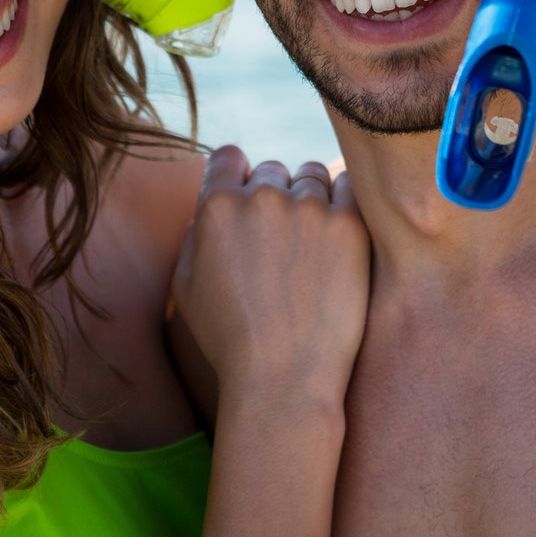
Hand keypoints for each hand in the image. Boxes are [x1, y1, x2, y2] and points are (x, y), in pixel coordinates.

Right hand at [171, 148, 370, 413]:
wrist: (284, 379)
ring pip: (311, 176)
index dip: (238, 177)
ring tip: (311, 245)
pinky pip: (348, 187)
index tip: (248, 200)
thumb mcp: (186, 287)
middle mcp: (261, 197)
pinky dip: (343, 203)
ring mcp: (308, 208)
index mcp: (215, 208)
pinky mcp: (348, 224)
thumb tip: (210, 207)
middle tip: (282, 241)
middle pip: (272, 171)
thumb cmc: (230, 341)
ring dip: (311, 199)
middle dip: (275, 196)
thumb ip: (195, 235)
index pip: (229, 157)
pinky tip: (339, 234)